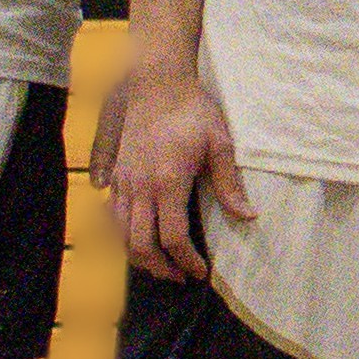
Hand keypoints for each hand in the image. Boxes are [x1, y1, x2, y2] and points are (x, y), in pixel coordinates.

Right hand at [97, 56, 246, 283]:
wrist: (156, 81)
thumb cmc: (192, 110)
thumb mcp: (219, 143)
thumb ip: (229, 184)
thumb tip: (247, 216)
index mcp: (167, 183)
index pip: (171, 238)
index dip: (186, 261)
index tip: (199, 272)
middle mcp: (138, 187)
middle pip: (140, 245)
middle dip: (160, 268)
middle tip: (179, 277)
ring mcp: (122, 180)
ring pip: (121, 233)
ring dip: (139, 256)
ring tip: (160, 265)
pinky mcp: (115, 173)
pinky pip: (112, 215)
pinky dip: (123, 234)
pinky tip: (138, 238)